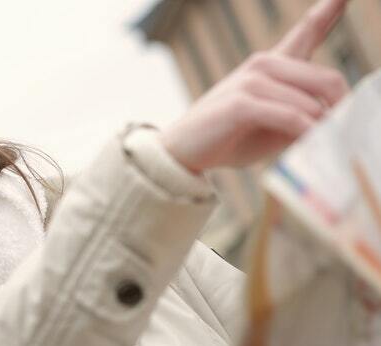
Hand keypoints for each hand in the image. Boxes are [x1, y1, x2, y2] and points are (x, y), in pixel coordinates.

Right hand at [159, 0, 351, 174]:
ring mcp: (251, 80)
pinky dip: (305, 133)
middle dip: (341, 112)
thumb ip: (303, 117)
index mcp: (272, 66)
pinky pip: (291, 117)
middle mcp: (263, 64)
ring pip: (311, 103)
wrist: (184, 152)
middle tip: (341, 136)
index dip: (328, 11)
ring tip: (322, 149)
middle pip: (327, 80)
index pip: (306, 31)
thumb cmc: (230, 139)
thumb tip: (334, 117)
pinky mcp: (241, 102)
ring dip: (322, 130)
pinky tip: (310, 144)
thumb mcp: (274, 127)